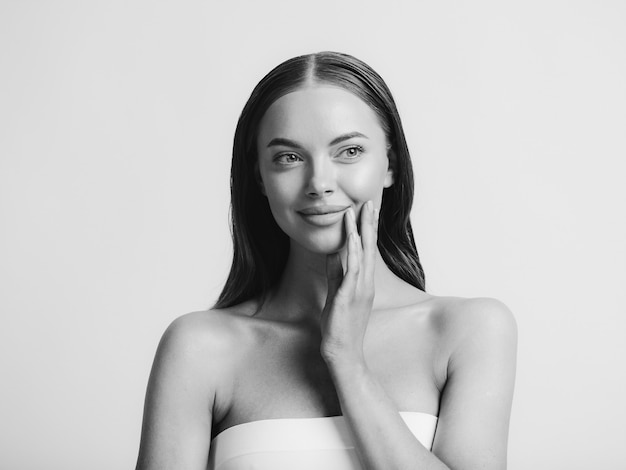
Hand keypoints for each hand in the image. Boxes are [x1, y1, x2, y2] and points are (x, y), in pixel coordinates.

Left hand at [320, 200, 378, 365]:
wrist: (343, 352)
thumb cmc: (341, 325)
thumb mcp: (337, 292)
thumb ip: (336, 273)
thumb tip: (333, 253)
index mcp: (363, 281)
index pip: (368, 250)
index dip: (367, 229)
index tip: (368, 209)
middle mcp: (365, 282)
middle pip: (370, 247)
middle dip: (369, 223)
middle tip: (371, 201)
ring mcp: (359, 289)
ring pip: (363, 254)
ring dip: (361, 231)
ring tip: (360, 210)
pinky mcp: (349, 296)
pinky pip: (352, 270)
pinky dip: (354, 253)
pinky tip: (354, 238)